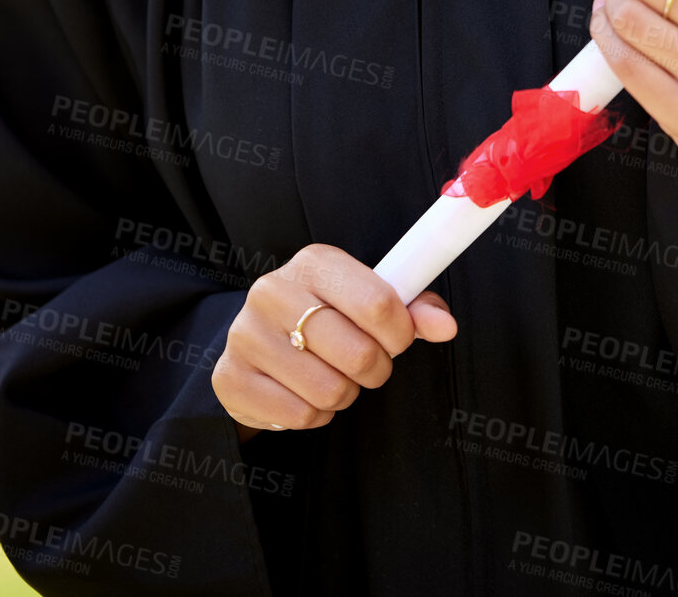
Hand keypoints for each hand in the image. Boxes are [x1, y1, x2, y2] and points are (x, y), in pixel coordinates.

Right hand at [212, 242, 457, 441]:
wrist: (259, 342)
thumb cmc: (327, 316)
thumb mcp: (368, 299)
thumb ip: (413, 309)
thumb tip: (447, 326)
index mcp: (314, 262)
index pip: (378, 302)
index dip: (400, 332)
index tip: (398, 339)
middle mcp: (273, 291)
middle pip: (358, 353)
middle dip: (375, 369)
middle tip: (367, 363)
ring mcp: (246, 334)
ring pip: (330, 389)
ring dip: (345, 393)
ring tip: (332, 374)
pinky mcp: (231, 378)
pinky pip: (300, 415)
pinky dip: (316, 414)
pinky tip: (304, 391)